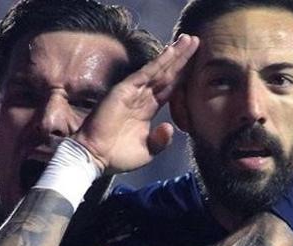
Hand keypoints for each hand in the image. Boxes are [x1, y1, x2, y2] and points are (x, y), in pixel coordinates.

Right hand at [74, 34, 198, 173]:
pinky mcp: (124, 90)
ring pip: (158, 70)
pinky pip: (145, 73)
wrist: (96, 158)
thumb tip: (169, 127)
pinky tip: (171, 52)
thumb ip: (160, 140)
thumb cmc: (118, 157)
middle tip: (195, 40)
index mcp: (147, 110)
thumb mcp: (147, 151)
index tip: (197, 62)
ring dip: (174, 55)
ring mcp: (133, 92)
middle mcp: (141, 97)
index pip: (169, 88)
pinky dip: (158, 62)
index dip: (182, 75)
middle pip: (166, 74)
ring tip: (188, 40)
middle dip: (181, 58)